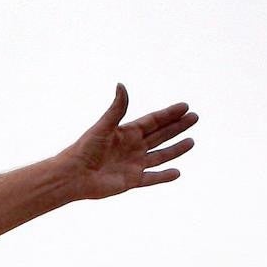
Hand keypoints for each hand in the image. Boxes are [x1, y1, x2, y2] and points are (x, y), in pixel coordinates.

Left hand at [60, 84, 197, 200]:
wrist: (72, 176)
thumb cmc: (84, 149)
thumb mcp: (103, 126)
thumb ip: (116, 108)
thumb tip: (121, 85)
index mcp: (126, 133)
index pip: (153, 121)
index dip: (169, 114)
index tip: (185, 106)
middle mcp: (132, 148)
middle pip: (160, 135)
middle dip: (177, 127)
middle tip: (194, 117)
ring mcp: (133, 164)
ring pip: (160, 156)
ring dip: (175, 150)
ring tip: (191, 142)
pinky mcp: (131, 181)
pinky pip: (152, 178)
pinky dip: (164, 176)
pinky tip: (177, 172)